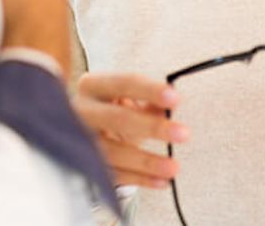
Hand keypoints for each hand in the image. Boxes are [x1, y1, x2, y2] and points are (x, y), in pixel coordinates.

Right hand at [74, 72, 188, 187]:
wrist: (83, 131)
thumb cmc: (110, 111)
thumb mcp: (127, 101)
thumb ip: (150, 101)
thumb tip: (172, 105)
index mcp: (93, 86)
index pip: (123, 84)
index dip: (150, 90)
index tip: (175, 98)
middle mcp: (82, 110)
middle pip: (116, 117)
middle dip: (152, 126)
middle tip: (183, 133)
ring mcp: (81, 140)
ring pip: (113, 152)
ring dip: (146, 161)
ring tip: (173, 167)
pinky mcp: (86, 165)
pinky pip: (115, 175)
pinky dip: (140, 179)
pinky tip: (161, 180)